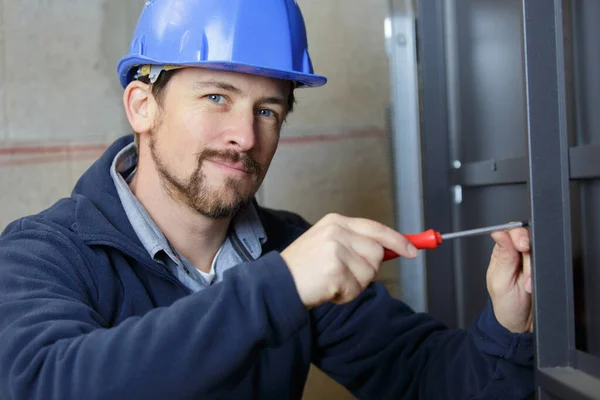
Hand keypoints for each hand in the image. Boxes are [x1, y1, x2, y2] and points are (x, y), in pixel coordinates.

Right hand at [280, 213, 417, 308]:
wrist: (277, 284)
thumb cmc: (303, 268)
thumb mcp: (327, 244)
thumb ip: (355, 243)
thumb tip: (391, 250)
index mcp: (336, 221)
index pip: (376, 228)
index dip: (398, 240)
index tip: (413, 251)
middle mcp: (337, 231)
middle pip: (377, 253)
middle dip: (367, 270)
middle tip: (344, 275)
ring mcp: (336, 249)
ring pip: (370, 273)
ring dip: (355, 284)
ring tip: (331, 281)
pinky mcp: (335, 270)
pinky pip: (357, 288)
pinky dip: (345, 295)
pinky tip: (327, 289)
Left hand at [487, 226, 532, 332]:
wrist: (519, 321)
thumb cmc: (505, 302)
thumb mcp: (499, 280)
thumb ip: (502, 257)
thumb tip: (498, 233)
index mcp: (502, 252)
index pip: (511, 232)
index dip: (519, 236)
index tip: (522, 246)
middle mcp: (516, 254)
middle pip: (529, 241)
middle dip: (528, 260)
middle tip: (524, 275)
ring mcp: (531, 262)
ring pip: (540, 254)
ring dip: (534, 271)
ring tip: (526, 285)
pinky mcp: (542, 270)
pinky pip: (549, 265)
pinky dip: (542, 277)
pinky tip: (533, 286)